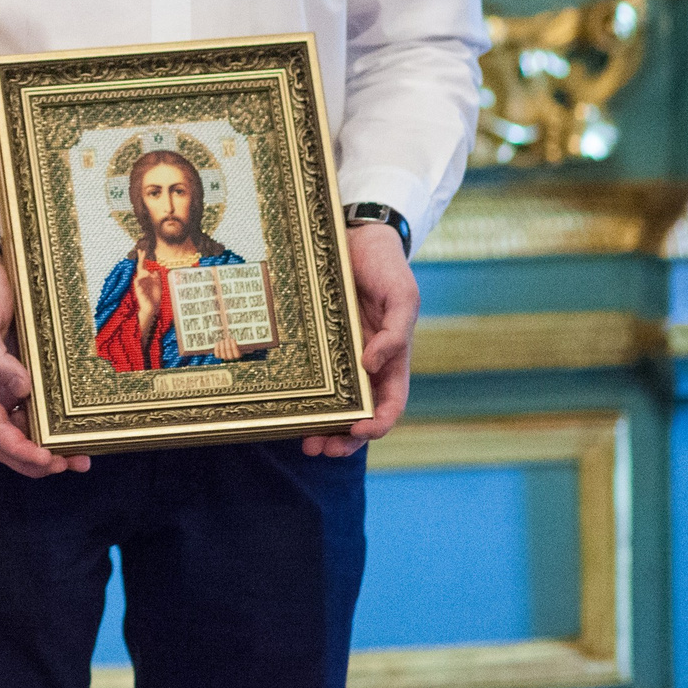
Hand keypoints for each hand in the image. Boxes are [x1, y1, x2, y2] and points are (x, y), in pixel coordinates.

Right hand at [0, 238, 90, 477]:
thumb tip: (19, 390)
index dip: (19, 450)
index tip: (46, 458)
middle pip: (7, 442)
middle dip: (36, 461)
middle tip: (70, 463)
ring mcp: (5, 386)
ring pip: (24, 432)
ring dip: (49, 450)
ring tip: (80, 458)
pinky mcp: (22, 375)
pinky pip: (36, 411)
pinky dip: (54, 427)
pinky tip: (76, 429)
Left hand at [305, 222, 416, 457]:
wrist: (359, 238)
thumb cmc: (388, 268)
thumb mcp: (403, 297)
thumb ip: (396, 332)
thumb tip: (372, 365)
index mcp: (393, 359)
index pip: (390, 404)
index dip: (379, 423)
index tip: (359, 431)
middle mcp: (366, 364)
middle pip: (358, 413)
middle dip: (344, 437)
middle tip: (319, 449)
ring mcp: (340, 356)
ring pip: (332, 402)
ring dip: (321, 426)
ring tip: (303, 442)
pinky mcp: (317, 344)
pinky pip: (310, 375)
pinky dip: (303, 396)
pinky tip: (285, 406)